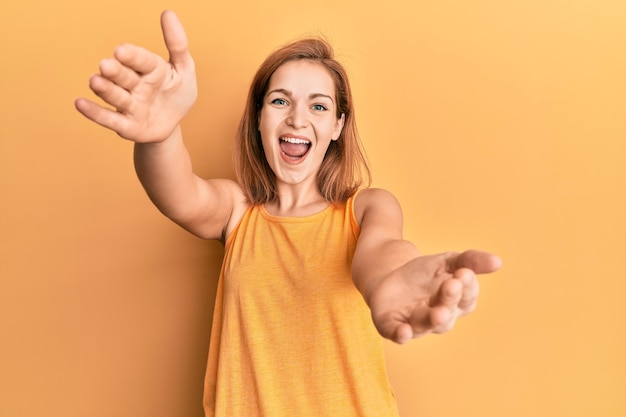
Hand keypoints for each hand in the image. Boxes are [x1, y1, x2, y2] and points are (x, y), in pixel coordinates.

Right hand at [74, 10, 196, 142]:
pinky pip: (110, 120)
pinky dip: (95, 113)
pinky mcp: (125, 126)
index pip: (142, 61)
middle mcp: (136, 85)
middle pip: (124, 77)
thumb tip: (168, 13)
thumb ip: (177, 44)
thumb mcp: (184, 70)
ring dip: (105, 89)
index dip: (132, 57)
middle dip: (116, 72)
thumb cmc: (176, 93)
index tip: (121, 51)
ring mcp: (129, 105)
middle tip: (106, 65)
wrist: (172, 125)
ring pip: (115, 96)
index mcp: (151, 69)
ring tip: (95, 81)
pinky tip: (80, 104)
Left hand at [368, 250, 501, 343]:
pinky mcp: (392, 326)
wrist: (387, 276)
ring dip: (432, 319)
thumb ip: (470, 260)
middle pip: (447, 311)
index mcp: (455, 303)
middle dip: (449, 299)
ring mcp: (415, 323)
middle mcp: (438, 318)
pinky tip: (403, 331)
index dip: (467, 287)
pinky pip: (397, 333)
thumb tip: (498, 262)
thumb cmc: (423, 274)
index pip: (466, 298)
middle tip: (452, 284)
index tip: (464, 272)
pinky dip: (401, 334)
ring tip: (437, 312)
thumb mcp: (446, 261)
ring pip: (426, 325)